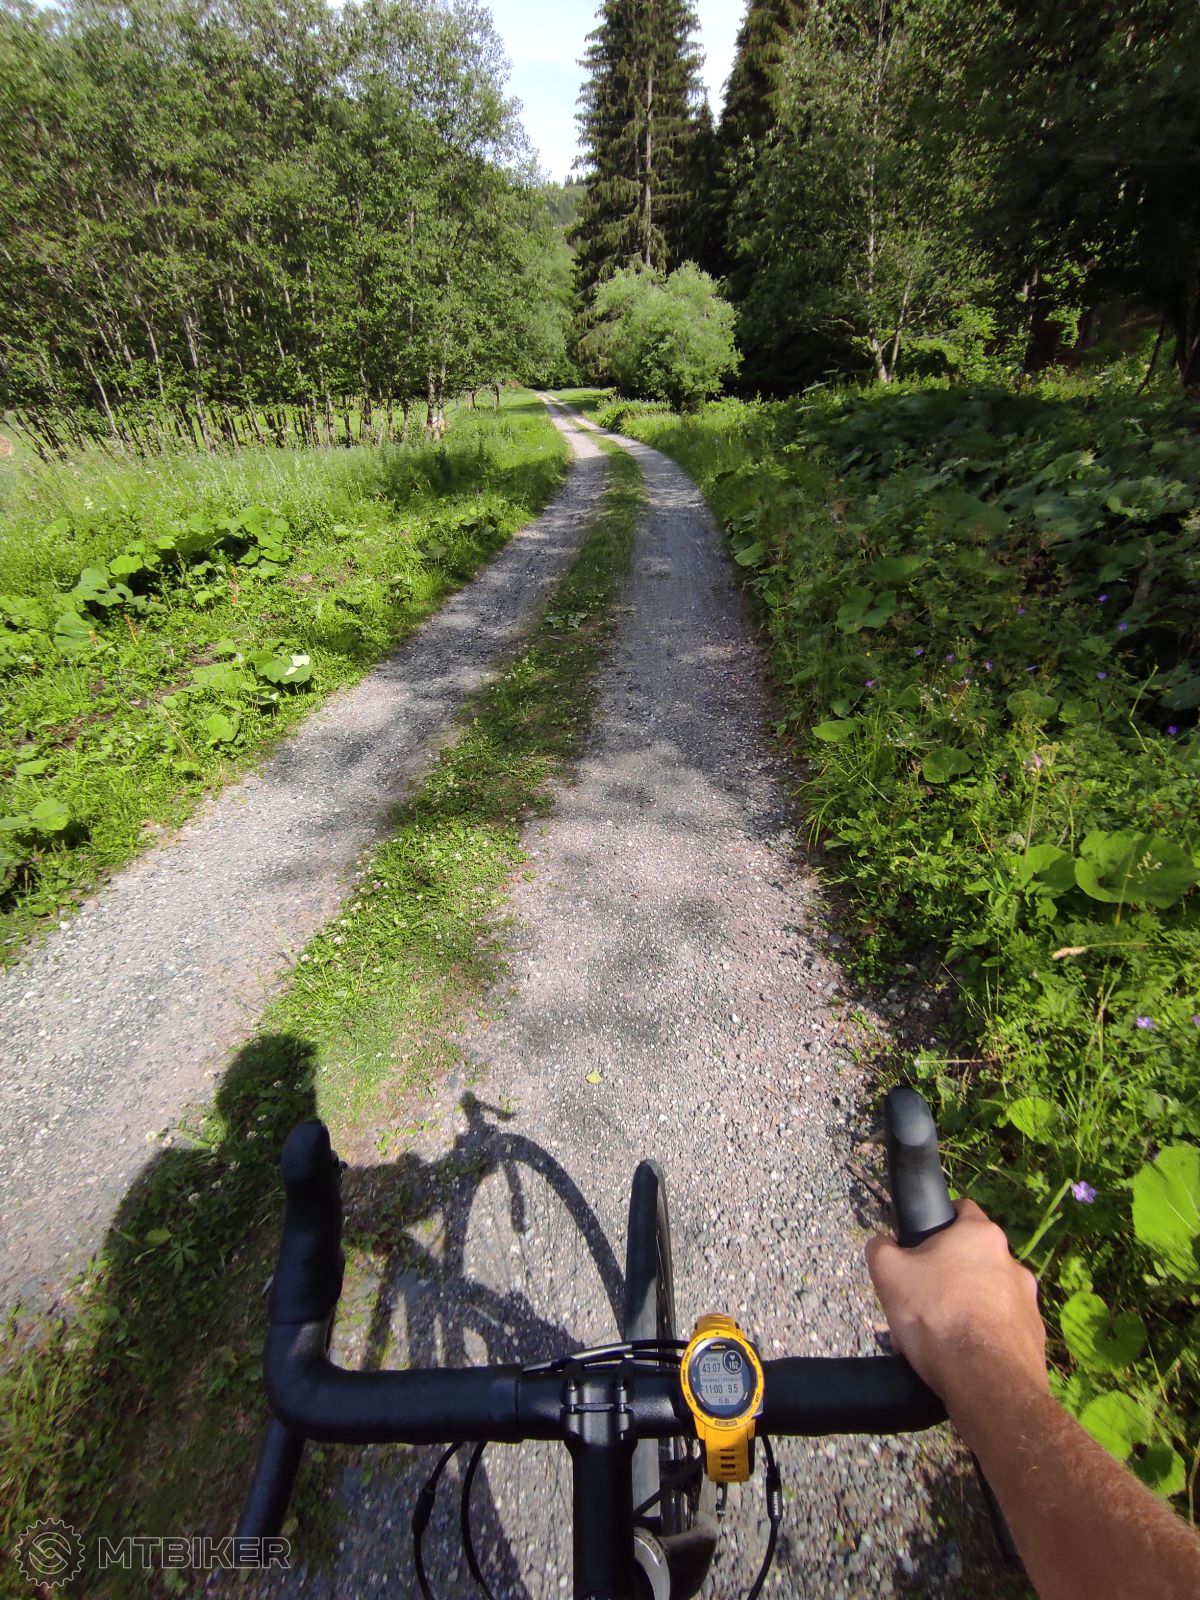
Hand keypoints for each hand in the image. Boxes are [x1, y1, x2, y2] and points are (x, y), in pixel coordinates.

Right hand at [866, 1197, 1048, 1419]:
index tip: (922, 1246)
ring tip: (939, 1337)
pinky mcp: (1035, 1337)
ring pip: (988, 1296)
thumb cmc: (936, 1314)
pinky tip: (962, 1358)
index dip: (939, 1224)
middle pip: (974, 1260)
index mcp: (981, 1236)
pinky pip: (1002, 1329)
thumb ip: (881, 1248)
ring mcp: (1029, 1301)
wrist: (985, 1381)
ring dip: (967, 1308)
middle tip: (923, 1300)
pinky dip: (984, 1338)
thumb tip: (882, 1243)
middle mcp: (1013, 1262)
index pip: (962, 1210)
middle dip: (950, 1276)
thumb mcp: (889, 1274)